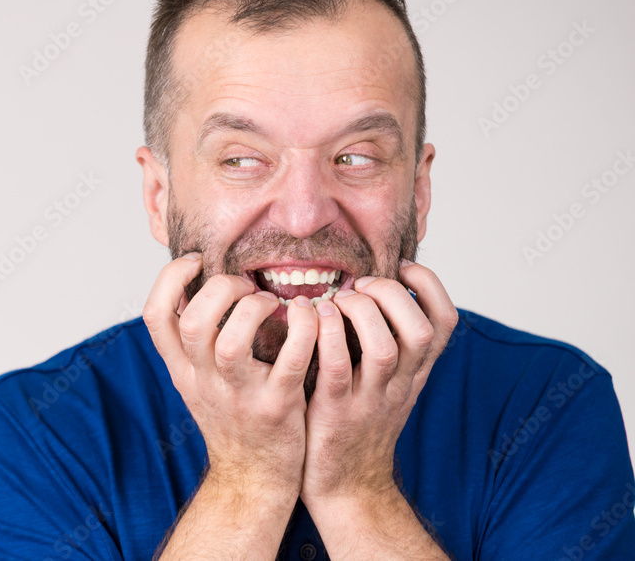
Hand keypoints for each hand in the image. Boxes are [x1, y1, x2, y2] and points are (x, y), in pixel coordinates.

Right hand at [142, 253, 319, 495]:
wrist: (252, 481)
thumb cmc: (231, 418)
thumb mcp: (198, 381)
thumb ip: (194, 340)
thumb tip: (196, 284)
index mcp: (181, 369)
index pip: (154, 315)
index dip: (170, 278)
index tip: (197, 262)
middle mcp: (202, 381)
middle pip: (193, 322)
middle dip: (219, 288)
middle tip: (243, 286)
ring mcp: (239, 397)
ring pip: (232, 341)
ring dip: (255, 308)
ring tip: (271, 303)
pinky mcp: (277, 409)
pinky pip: (290, 361)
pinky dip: (303, 329)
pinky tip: (308, 317)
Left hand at [299, 260, 457, 507]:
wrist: (347, 488)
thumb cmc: (357, 424)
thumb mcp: (386, 383)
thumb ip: (387, 341)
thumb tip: (372, 288)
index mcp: (414, 373)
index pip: (445, 322)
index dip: (429, 285)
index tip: (399, 267)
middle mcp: (400, 384)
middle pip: (421, 330)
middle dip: (392, 293)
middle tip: (360, 285)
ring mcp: (370, 400)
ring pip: (384, 347)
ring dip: (359, 312)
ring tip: (334, 301)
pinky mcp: (336, 413)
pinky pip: (337, 367)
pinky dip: (327, 335)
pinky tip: (311, 317)